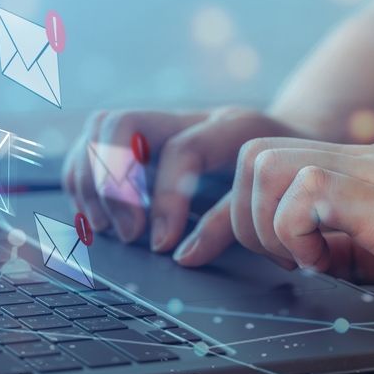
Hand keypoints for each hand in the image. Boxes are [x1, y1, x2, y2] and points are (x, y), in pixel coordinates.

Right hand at [61, 107, 302, 251]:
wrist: (290, 143)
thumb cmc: (280, 175)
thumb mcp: (268, 196)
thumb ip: (227, 224)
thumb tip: (183, 257)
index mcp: (227, 125)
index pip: (181, 149)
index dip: (165, 198)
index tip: (161, 244)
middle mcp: (185, 115)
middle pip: (123, 121)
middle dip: (112, 180)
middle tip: (128, 233)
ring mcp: (158, 121)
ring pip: (100, 126)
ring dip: (89, 178)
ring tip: (104, 228)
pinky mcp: (140, 138)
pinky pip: (93, 143)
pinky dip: (83, 177)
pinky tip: (95, 215)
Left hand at [196, 137, 373, 341]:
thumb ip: (339, 240)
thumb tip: (290, 252)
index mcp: (361, 168)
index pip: (268, 160)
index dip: (241, 208)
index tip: (257, 254)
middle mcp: (365, 159)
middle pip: (254, 154)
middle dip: (246, 214)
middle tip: (287, 257)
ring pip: (269, 165)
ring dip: (270, 224)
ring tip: (312, 261)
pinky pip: (310, 191)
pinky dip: (298, 232)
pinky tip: (330, 263)